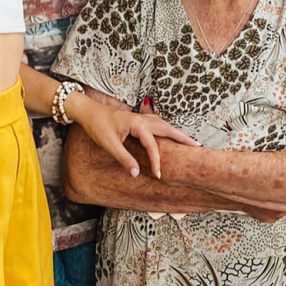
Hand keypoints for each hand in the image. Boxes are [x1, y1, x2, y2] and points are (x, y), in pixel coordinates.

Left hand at [70, 91, 199, 179]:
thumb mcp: (109, 144)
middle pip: (167, 128)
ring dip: (176, 132)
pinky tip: (169, 131)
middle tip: (197, 146)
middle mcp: (142, 119)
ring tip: (188, 140)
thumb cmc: (97, 126)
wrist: (88, 111)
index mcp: (137, 124)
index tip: (159, 174)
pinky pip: (157, 122)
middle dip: (182, 137)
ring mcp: (141, 117)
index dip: (157, 160)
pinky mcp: (137, 118)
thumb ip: (124, 159)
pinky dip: (167, 128)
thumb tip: (137, 174)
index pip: (153, 144)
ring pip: (164, 124)